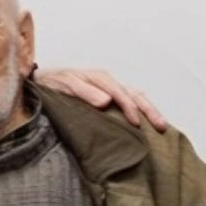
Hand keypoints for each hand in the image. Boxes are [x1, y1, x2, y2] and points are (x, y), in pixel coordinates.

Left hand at [34, 68, 167, 131]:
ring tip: (162, 127)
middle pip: (135, 95)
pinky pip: (129, 101)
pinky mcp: (107, 96)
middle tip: (162, 126)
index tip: (136, 124)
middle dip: (149, 110)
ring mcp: (109, 89)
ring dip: (149, 110)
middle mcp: (108, 82)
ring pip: (136, 97)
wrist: (43, 81)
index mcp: (100, 78)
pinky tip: (147, 122)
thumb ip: (85, 92)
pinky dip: (141, 110)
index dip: (130, 108)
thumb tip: (107, 101)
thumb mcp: (66, 85)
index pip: (121, 94)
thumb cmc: (53, 83)